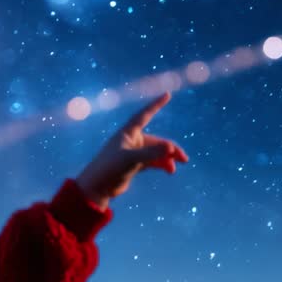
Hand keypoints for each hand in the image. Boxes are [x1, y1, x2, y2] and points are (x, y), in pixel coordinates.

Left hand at [75, 92, 188, 209]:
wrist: (97, 187)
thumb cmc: (110, 168)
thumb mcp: (130, 159)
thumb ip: (151, 154)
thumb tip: (171, 149)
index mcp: (127, 133)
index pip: (144, 114)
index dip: (156, 104)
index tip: (167, 94)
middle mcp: (131, 140)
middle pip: (157, 141)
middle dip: (170, 149)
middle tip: (183, 159)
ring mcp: (133, 153)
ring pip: (156, 152)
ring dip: (168, 158)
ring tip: (174, 169)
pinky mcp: (134, 165)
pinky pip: (153, 161)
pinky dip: (162, 164)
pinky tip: (170, 170)